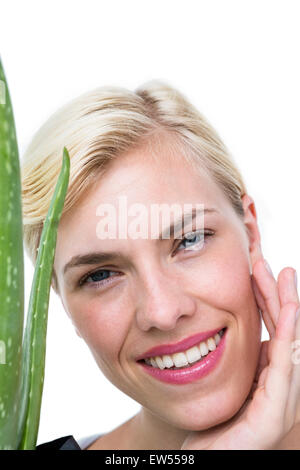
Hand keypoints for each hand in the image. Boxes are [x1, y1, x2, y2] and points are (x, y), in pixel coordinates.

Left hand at [181, 257, 299, 449]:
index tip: (256, 269)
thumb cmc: (213, 428)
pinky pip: (284, 367)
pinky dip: (288, 336)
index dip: (266, 298)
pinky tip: (289, 310)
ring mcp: (280, 398)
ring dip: (287, 306)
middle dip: (277, 294)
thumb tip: (222, 327)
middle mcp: (278, 383)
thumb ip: (233, 360)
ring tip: (285, 277)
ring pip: (289, 342)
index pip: (271, 328)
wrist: (206, 463)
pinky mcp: (273, 413)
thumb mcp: (224, 384)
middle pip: (282, 329)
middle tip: (269, 263)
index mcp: (266, 375)